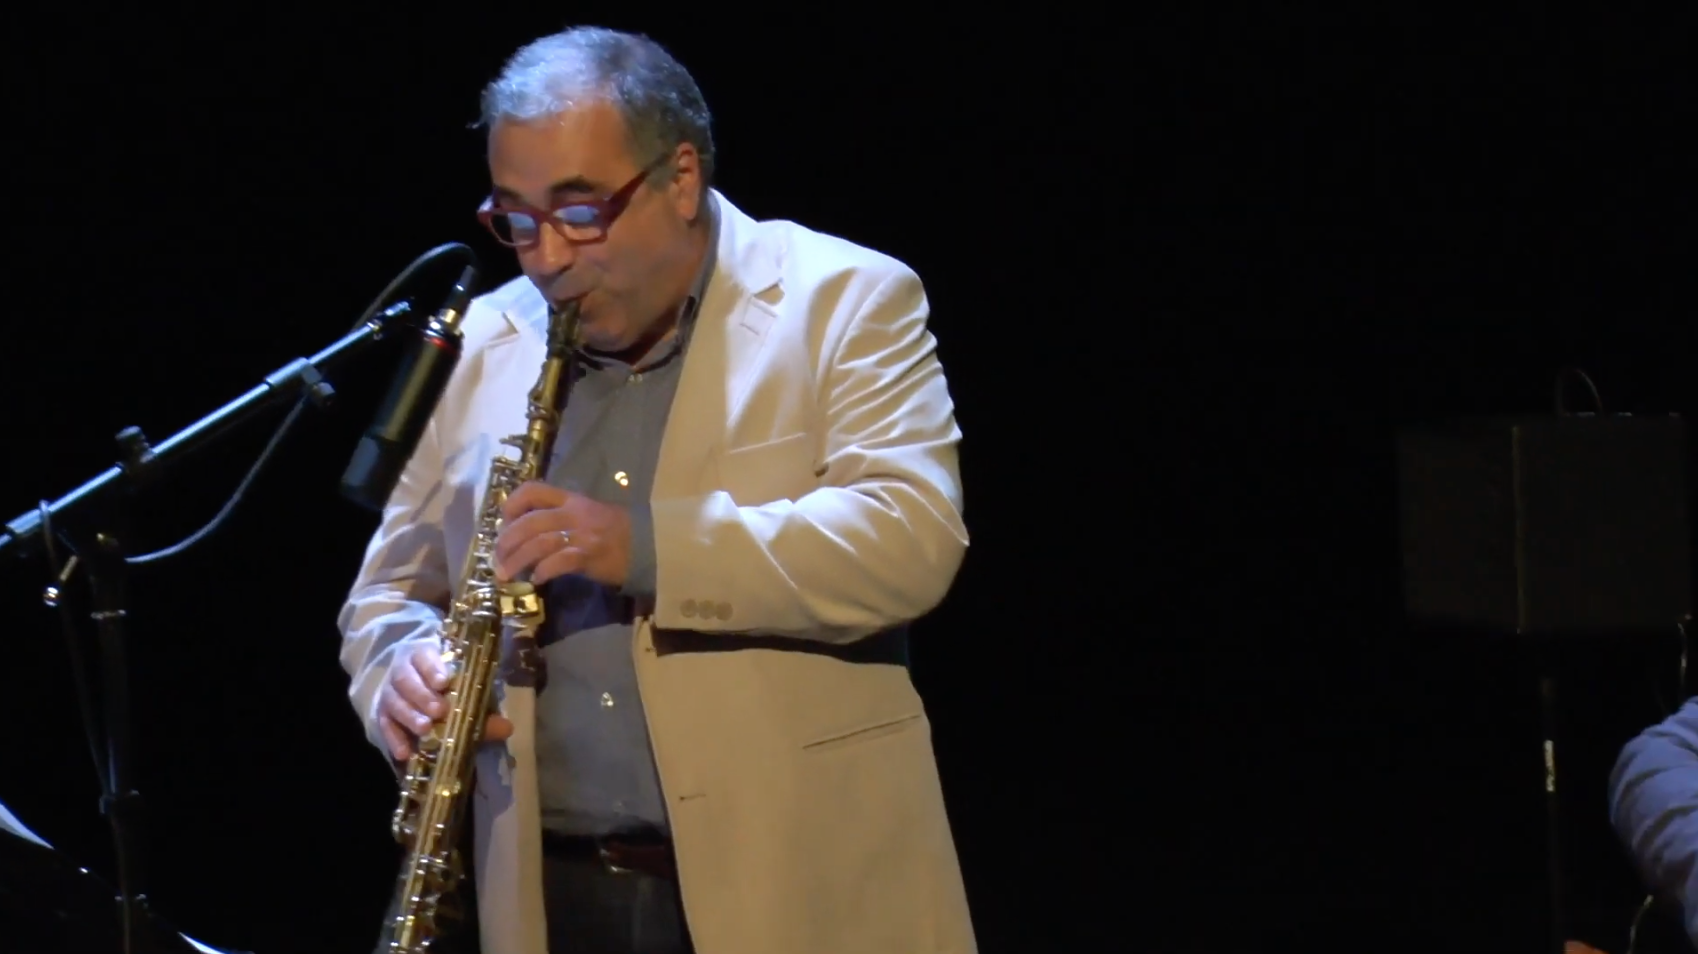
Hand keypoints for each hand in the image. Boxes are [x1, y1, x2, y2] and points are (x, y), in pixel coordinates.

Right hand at [378, 642, 513, 761]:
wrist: (419, 682)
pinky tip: (404, 753)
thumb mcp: (465, 687)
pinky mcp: (382, 712)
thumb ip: (482, 707)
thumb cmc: (450, 683)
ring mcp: (390, 691)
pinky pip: (384, 724)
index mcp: (424, 654)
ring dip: (409, 715)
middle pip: (405, 679)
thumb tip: (507, 729)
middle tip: (439, 711)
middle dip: (422, 695)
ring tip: (425, 729)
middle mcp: (403, 670)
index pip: (424, 655)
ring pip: (393, 700)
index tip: (445, 682)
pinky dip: (393, 738)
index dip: (433, 668)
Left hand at [494, 481, 630, 587]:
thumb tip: (528, 534)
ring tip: (505, 575)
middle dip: (507, 541)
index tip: (503, 522)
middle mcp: (572, 513)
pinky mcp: (589, 555)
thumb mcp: (587, 515)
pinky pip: (558, 562)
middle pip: (528, 522)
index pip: (533, 490)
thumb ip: (561, 518)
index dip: (512, 504)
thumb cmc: (616, 531)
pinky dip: (542, 571)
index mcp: (571, 499)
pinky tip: (536, 579)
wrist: (648, 544)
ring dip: (517, 561)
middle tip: (497, 558)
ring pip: (537, 544)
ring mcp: (581, 534)